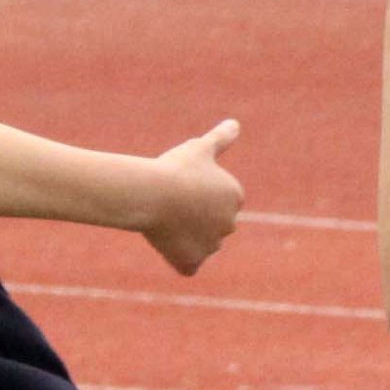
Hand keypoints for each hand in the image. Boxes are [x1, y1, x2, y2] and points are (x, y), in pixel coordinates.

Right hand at [145, 119, 242, 276]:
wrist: (153, 193)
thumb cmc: (175, 168)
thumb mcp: (199, 147)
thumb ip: (220, 139)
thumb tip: (236, 125)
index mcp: (235, 197)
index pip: (217, 201)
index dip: (195, 194)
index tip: (181, 185)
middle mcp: (230, 224)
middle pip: (210, 224)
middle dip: (193, 218)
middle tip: (171, 203)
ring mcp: (212, 246)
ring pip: (199, 245)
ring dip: (185, 238)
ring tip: (166, 221)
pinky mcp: (193, 262)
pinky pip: (187, 265)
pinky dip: (178, 259)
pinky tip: (166, 243)